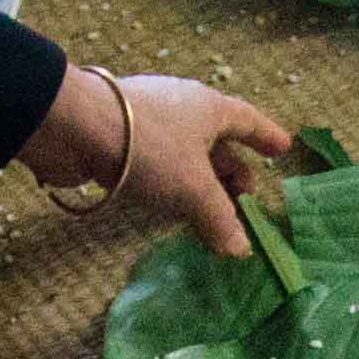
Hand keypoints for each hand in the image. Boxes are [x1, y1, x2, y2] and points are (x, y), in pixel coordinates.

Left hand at [24, 65, 290, 254]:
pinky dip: (171, 185)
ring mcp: (149, 121)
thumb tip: (241, 251)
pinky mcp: (119, 138)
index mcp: (209, 108)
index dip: (266, 136)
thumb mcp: (193, 188)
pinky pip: (158, 163)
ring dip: (199, 183)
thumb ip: (220, 219)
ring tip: (208, 213)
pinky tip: (168, 207)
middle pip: (216, 141)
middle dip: (231, 171)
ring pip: (185, 154)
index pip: (248, 120)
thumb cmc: (150, 149)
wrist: (75, 128)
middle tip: (244, 199)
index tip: (283, 148)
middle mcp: (182, 109)